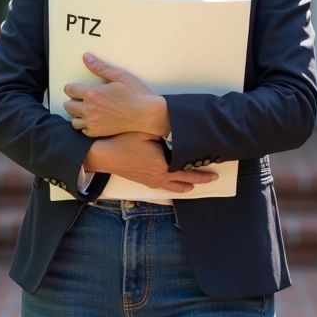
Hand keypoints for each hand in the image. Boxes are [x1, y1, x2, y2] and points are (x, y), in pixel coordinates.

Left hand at [63, 54, 170, 137]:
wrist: (145, 113)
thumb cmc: (135, 94)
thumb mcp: (119, 76)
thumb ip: (100, 68)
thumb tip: (86, 58)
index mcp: (93, 93)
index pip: (69, 90)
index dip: (71, 88)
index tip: (76, 88)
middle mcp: (89, 108)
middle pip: (67, 106)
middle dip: (72, 101)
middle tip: (81, 99)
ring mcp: (93, 122)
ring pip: (73, 121)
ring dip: (77, 115)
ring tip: (85, 111)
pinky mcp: (98, 132)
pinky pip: (83, 130)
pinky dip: (85, 126)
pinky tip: (92, 120)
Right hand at [83, 132, 217, 193]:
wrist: (102, 155)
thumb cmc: (122, 141)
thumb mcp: (145, 131)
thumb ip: (163, 131)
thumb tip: (178, 129)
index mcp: (162, 166)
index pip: (188, 172)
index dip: (202, 173)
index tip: (214, 172)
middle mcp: (158, 177)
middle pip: (183, 182)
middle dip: (199, 180)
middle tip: (212, 179)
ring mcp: (150, 181)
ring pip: (173, 187)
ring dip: (185, 186)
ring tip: (195, 184)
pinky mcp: (143, 181)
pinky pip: (162, 187)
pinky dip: (173, 186)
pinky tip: (174, 184)